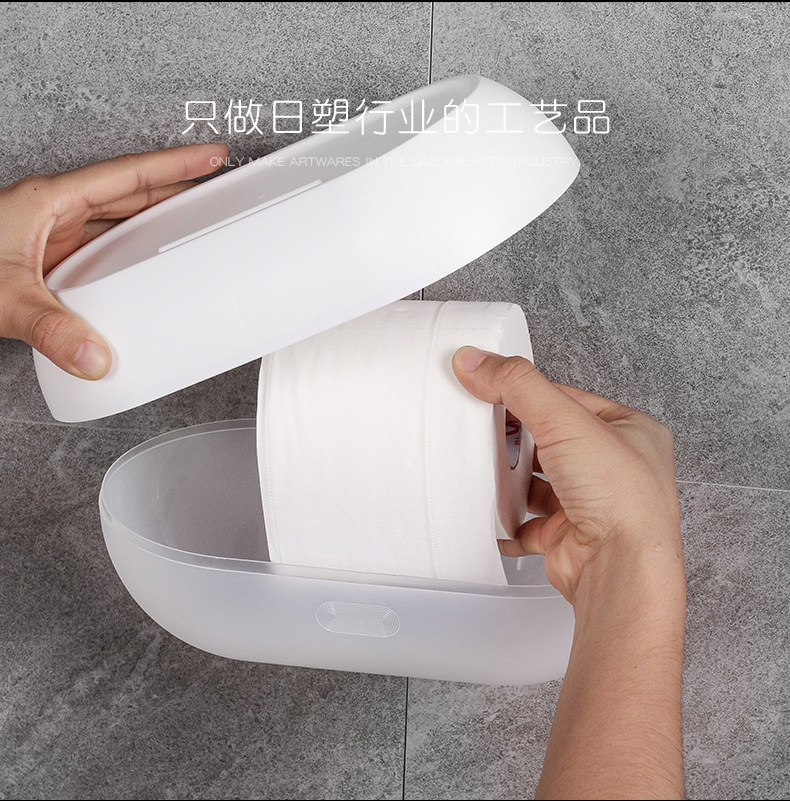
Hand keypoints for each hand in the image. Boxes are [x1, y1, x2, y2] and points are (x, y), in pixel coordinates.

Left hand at [0, 143, 228, 378]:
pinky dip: (132, 251)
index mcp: (51, 202)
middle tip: (217, 189)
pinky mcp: (51, 259)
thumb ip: (49, 328)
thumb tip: (96, 356)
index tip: (210, 157)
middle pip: (130, 193)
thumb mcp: (3, 297)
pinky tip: (147, 267)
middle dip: (177, 188)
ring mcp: (54, 235)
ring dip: (157, 218)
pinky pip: (104, 247)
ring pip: (118, 218)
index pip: (128, 176)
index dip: (174, 165)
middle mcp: (56, 213)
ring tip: (194, 223)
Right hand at [453, 346, 683, 603]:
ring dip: (513, 478)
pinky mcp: (569, 536)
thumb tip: (477, 361)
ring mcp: (593, 504)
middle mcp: (616, 468)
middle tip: (485, 426)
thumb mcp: (565, 421)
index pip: (569, 399)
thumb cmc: (620, 499)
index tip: (491, 387)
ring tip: (487, 466)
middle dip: (518, 437)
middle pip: (552, 440)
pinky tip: (493, 513)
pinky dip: (509, 520)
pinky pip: (529, 524)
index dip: (529, 393)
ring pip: (540, 482)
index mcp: (631, 430)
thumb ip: (517, 385)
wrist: (620, 569)